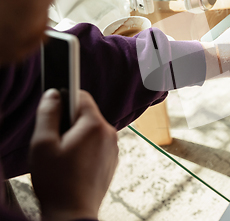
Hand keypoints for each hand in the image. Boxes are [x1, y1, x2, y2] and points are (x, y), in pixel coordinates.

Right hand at [30, 89, 118, 220]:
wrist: (73, 214)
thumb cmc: (57, 182)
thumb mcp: (43, 144)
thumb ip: (48, 113)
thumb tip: (54, 94)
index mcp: (95, 125)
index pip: (82, 96)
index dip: (64, 99)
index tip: (55, 108)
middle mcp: (110, 134)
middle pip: (86, 115)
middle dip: (69, 123)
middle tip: (55, 143)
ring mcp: (113, 148)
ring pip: (91, 131)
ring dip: (77, 137)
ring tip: (63, 158)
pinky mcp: (112, 160)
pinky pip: (96, 145)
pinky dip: (85, 149)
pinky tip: (72, 166)